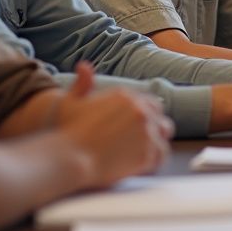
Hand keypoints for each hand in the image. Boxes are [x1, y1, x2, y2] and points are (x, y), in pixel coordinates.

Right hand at [56, 62, 172, 187]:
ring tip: (144, 153)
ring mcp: (146, 131)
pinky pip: (161, 156)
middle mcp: (140, 110)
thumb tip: (84, 65)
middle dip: (155, 128)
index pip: (150, 102)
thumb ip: (82, 83)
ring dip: (156, 143)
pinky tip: (144, 165)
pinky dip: (155, 160)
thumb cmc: (68, 131)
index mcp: (125, 96)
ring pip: (163, 136)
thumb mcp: (72, 101)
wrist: (70, 156)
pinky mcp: (148, 152)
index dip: (147, 115)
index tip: (139, 127)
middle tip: (143, 141)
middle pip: (160, 118)